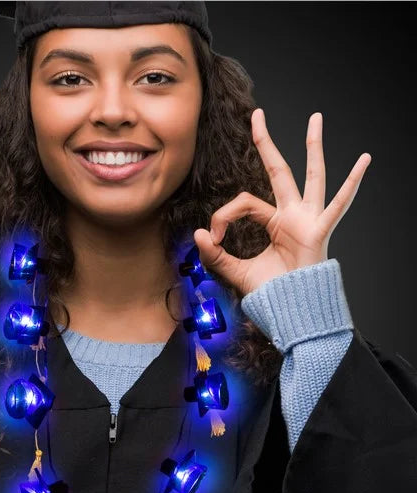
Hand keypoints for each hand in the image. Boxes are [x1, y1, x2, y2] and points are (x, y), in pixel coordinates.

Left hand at [193, 109, 370, 296]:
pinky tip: (364, 160)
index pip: (243, 202)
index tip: (211, 237)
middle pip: (277, 170)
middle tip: (257, 115)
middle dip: (266, 142)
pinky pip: (338, 205)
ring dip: (313, 146)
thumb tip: (197, 234)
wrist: (289, 310)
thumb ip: (215, 255)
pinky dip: (352, 184)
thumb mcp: (235, 270)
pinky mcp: (319, 230)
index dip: (222, 215)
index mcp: (272, 222)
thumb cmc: (270, 291)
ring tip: (316, 117)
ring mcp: (307, 219)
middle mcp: (291, 214)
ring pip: (310, 175)